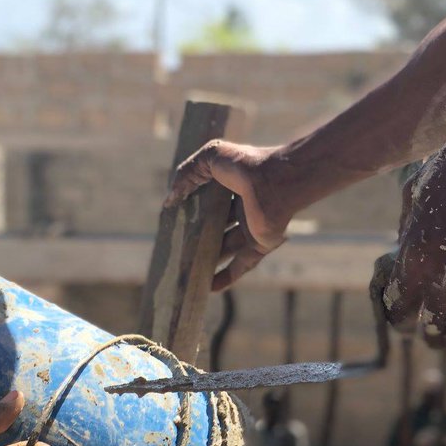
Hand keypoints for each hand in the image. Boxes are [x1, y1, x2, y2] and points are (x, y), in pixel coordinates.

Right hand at [165, 141, 291, 289]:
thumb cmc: (246, 165)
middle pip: (218, 229)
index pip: (211, 202)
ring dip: (209, 261)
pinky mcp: (260, 245)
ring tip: (188, 271)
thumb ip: (188, 174)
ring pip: (227, 250)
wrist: (276, 182)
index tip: (176, 222)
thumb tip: (169, 200)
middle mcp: (244, 209)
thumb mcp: (211, 158)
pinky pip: (241, 266)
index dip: (194, 211)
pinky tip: (209, 288)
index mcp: (234, 186)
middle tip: (179, 249)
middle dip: (200, 239)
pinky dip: (226, 277)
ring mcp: (253, 229)